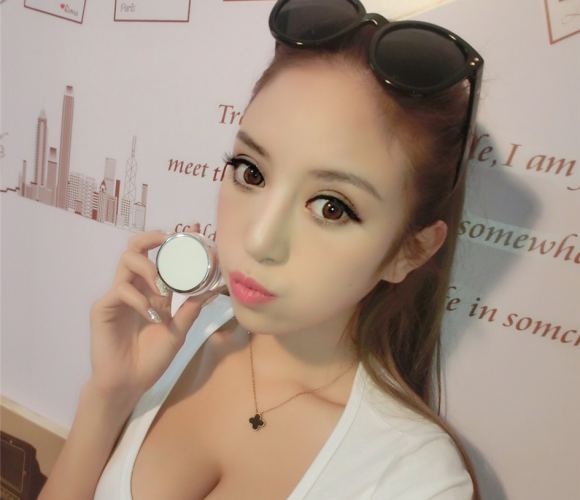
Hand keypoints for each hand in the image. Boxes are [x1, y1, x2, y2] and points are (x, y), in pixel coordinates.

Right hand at [87, 223, 219, 401]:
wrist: (130, 383)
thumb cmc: (152, 358)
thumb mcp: (178, 330)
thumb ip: (191, 308)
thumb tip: (212, 287)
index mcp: (150, 290)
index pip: (159, 257)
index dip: (172, 242)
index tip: (192, 229)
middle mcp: (133, 287)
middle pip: (135, 248)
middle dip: (152, 239)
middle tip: (168, 241)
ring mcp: (116, 296)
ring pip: (126, 261)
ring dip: (149, 270)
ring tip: (164, 291)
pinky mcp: (102, 308)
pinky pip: (120, 291)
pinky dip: (140, 299)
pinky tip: (151, 316)